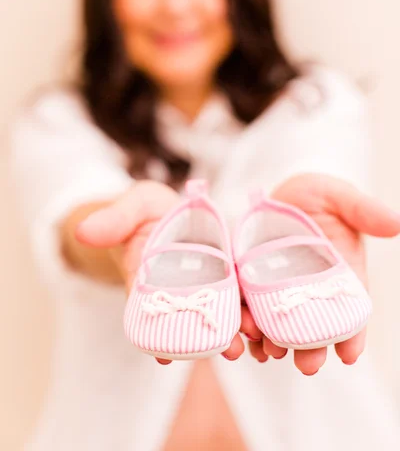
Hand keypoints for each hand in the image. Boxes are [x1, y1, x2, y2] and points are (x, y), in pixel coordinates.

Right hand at [75, 180, 244, 364]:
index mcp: (150, 279)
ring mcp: (206, 285)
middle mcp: (179, 289)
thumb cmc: (146, 210)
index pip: (151, 310)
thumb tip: (83, 231)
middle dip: (211, 336)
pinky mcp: (228, 276)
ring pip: (221, 311)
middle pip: (193, 317)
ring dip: (237, 329)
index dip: (158, 334)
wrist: (169, 210)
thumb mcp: (132, 206)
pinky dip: (252, 310)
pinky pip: (241, 294)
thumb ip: (114, 219)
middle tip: (232, 351)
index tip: (166, 357)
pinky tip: (266, 325)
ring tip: (255, 343)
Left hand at [240, 173, 399, 374]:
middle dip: (310, 349)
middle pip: (312, 326)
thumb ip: (363, 210)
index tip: (349, 354)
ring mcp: (278, 289)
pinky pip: (247, 309)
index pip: (349, 310)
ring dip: (273, 343)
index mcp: (340, 274)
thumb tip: (396, 223)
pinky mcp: (249, 282)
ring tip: (270, 352)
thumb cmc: (316, 195)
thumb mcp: (340, 197)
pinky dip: (245, 326)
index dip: (352, 334)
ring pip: (277, 324)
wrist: (278, 191)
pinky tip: (243, 338)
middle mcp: (309, 289)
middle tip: (308, 365)